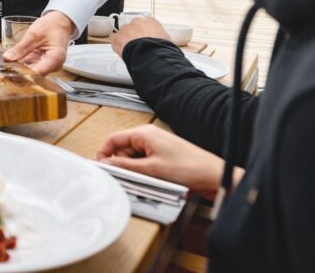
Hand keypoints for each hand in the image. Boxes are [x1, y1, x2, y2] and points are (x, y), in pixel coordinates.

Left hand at [2, 10, 73, 74]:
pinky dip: (21, 65)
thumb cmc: (52, 26)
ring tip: (6, 65)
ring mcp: (48, 66)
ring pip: (31, 71)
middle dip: (18, 71)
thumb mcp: (33, 34)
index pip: (38, 72)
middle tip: (4, 68)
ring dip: (18, 69)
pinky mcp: (42, 64)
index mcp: (56, 58)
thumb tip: (7, 58)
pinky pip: (30, 66)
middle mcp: (54, 65)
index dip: (22, 73)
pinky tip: (12, 62)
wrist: (59, 23)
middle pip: (34, 74)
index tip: (9, 71)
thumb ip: (20, 48)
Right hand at [96, 124, 223, 199]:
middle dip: (121, 164)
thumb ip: (125, 166)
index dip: (104, 152)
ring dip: (134, 170)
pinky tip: (152, 180)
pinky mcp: (162, 156)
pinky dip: (143, 172)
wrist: (213, 176)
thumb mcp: (151, 169)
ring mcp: (155, 146)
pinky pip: (143, 163)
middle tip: (127, 178)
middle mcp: (148, 137)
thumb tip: (107, 163)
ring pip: (133, 158)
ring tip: (146, 180)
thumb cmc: (189, 168)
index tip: (102, 166)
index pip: (113, 138)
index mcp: (143, 133)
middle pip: (122, 149)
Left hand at [109, 17, 171, 56]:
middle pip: (133, 28)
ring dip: (125, 41)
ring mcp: (126, 28)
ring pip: (123, 34)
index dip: (144, 33)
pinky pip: (114, 40)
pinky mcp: (117, 37)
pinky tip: (122, 52)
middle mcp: (137, 22)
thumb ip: (159, 36)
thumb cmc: (160, 48)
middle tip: (137, 46)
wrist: (150, 54)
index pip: (146, 24)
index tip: (144, 38)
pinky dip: (117, 46)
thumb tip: (159, 41)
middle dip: (134, 36)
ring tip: (131, 51)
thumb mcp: (166, 39)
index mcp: (151, 22)